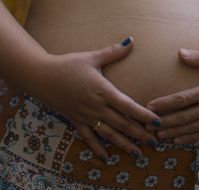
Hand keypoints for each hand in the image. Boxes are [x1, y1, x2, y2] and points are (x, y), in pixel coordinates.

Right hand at [30, 38, 161, 161]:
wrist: (42, 77)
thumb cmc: (67, 65)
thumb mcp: (92, 57)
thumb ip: (113, 52)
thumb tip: (131, 40)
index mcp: (103, 91)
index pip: (128, 106)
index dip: (144, 115)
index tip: (157, 122)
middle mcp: (96, 107)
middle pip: (122, 123)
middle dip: (139, 133)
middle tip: (155, 141)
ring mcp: (86, 116)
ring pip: (108, 134)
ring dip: (124, 144)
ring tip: (138, 153)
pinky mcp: (76, 121)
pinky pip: (89, 138)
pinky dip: (98, 148)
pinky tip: (106, 158)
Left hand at [147, 50, 198, 143]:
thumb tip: (180, 52)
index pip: (182, 99)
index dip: (165, 104)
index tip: (150, 106)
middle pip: (184, 118)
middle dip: (164, 122)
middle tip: (148, 125)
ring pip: (192, 129)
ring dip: (174, 133)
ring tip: (158, 135)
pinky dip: (190, 138)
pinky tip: (178, 139)